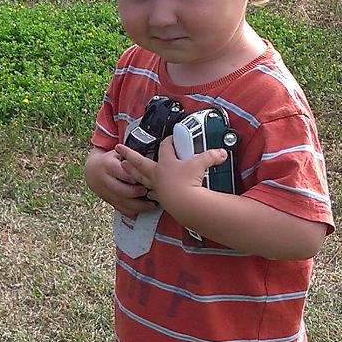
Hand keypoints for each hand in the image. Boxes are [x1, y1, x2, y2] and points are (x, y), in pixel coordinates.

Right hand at [84, 148, 153, 217]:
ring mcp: (106, 192)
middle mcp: (105, 180)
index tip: (146, 176)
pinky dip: (133, 211)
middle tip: (148, 190)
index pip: (120, 171)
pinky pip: (121, 208)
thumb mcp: (117, 153)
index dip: (133, 175)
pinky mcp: (109, 201)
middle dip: (135, 192)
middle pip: (120, 189)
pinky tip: (144, 209)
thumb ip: (131, 156)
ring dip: (138, 205)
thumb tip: (151, 155)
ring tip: (152, 204)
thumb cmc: (111, 160)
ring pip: (121, 201)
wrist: (92, 170)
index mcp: (108, 165)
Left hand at [114, 144, 228, 209]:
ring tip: (124, 168)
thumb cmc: (188, 182)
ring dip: (132, 172)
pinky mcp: (160, 197)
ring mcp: (157, 186)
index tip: (170, 138)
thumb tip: (222, 152)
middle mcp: (158, 173)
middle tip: (119, 150)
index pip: (166, 147)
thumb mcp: (200, 165)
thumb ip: (211, 157)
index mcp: (166, 163)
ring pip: (140, 177)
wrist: (184, 203)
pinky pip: (151, 193)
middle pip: (140, 161)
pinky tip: (146, 191)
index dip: (169, 141)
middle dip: (130, 154)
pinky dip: (148, 191)